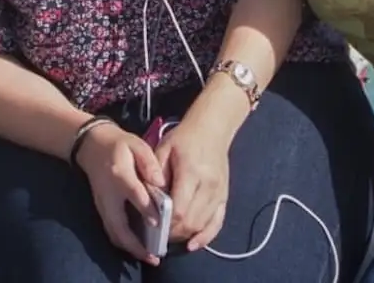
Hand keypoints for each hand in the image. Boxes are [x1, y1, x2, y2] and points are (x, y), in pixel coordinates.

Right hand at [75, 122, 167, 264]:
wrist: (91, 145)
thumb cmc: (119, 144)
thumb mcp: (136, 145)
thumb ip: (150, 162)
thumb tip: (160, 182)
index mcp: (119, 174)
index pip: (134, 194)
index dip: (146, 209)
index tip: (159, 223)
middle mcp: (109, 194)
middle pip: (118, 225)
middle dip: (136, 244)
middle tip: (154, 256)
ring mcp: (102, 204)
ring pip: (113, 233)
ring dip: (130, 248)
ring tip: (149, 257)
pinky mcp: (101, 209)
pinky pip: (111, 231)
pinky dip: (123, 243)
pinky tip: (138, 248)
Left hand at [154, 113, 234, 251]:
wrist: (212, 129)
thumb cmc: (183, 138)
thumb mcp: (163, 150)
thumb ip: (155, 175)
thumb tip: (149, 200)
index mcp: (191, 173)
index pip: (179, 208)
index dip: (166, 222)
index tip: (153, 226)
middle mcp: (209, 186)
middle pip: (191, 221)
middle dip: (174, 232)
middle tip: (159, 234)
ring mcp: (219, 193)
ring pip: (203, 225)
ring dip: (186, 235)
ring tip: (171, 236)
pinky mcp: (224, 197)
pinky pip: (217, 223)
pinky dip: (205, 236)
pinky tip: (193, 244)